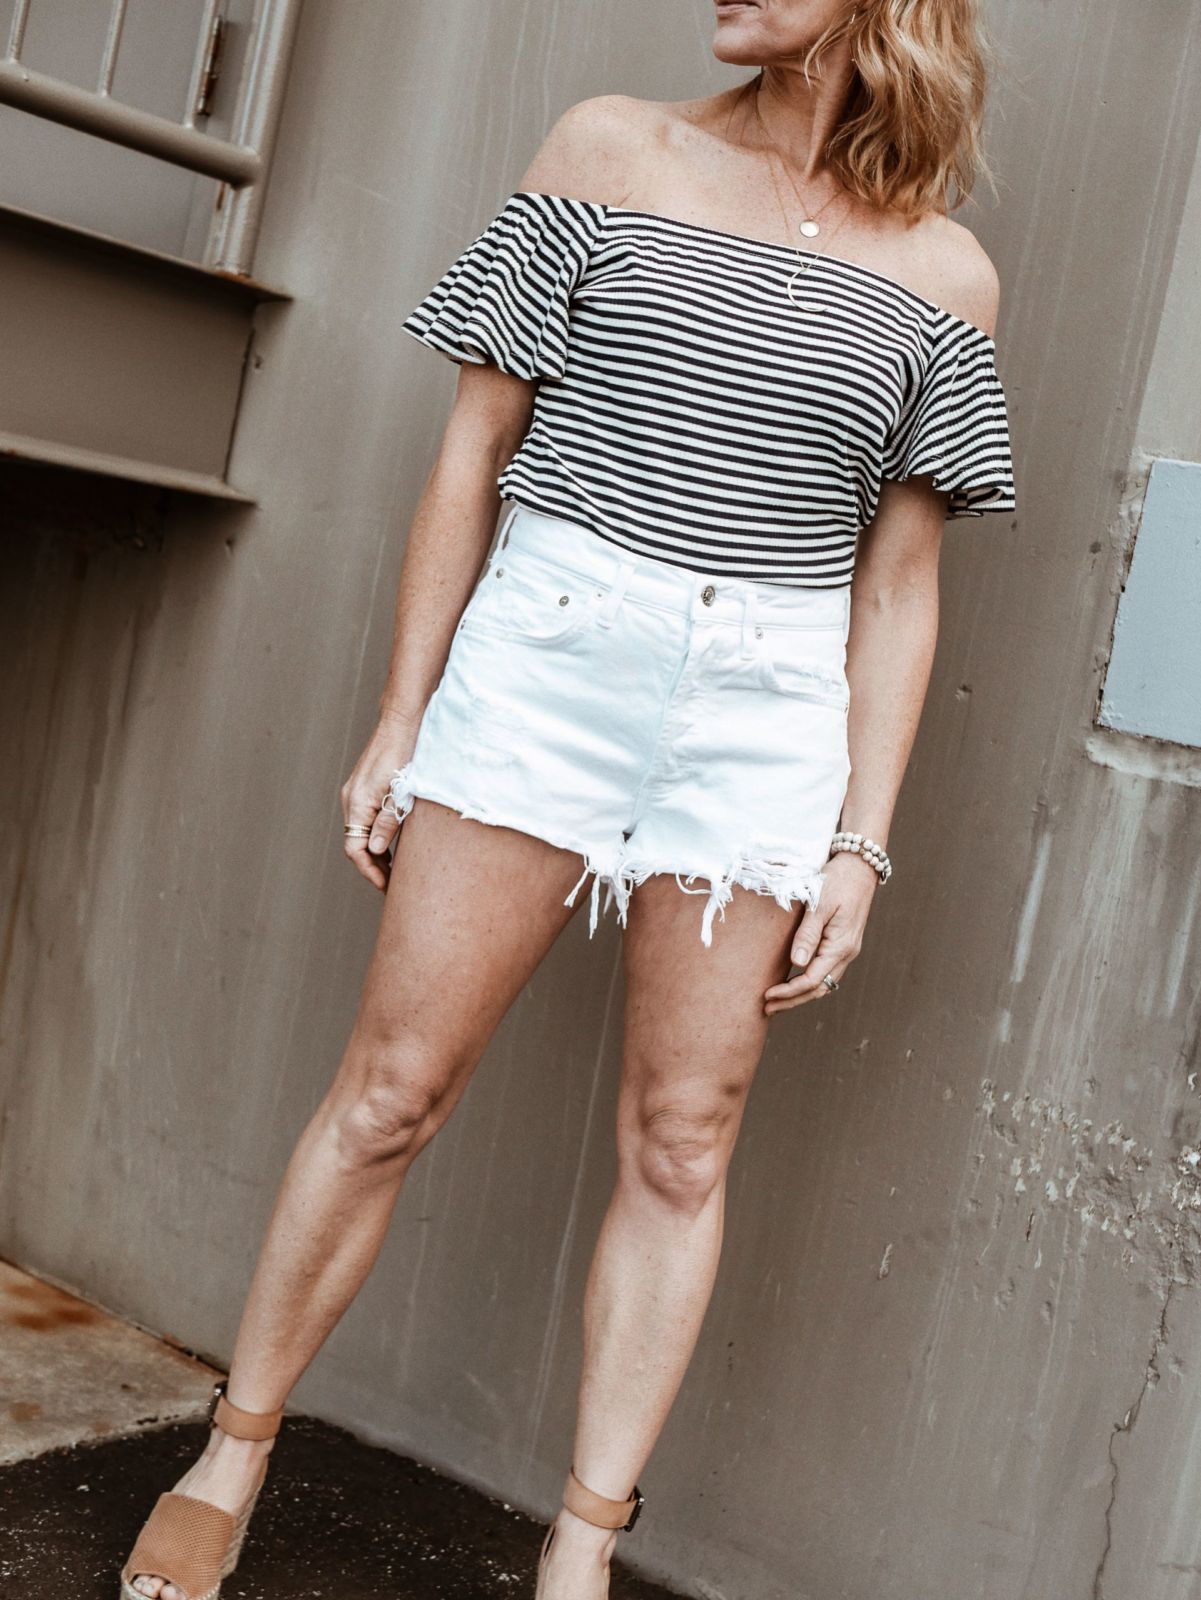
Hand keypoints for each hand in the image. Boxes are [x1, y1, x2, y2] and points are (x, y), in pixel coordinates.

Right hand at [340, 708, 420, 891]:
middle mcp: (351, 799)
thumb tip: (374, 850)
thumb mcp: (401, 792)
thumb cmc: (405, 753)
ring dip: (374, 852)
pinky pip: (364, 819)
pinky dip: (375, 835)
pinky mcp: (364, 787)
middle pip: (355, 843)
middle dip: (372, 866)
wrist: (403, 722)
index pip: (355, 849)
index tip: (386, 886)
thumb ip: (388, 821)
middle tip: (393, 883)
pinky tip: (392, 843)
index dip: (370, 870)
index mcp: (357, 803)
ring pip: (359, 831)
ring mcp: (356, 793)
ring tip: (395, 869)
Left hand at [763, 850, 878, 1014]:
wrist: (859, 866)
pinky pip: (827, 971)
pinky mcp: (844, 943)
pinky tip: (795, 982)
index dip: (789, 992)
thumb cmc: (837, 881)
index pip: (812, 980)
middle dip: (793, 1001)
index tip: (766, 995)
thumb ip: (807, 934)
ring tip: (778, 1001)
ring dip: (801, 994)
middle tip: (767, 1009)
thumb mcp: (819, 904)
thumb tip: (797, 963)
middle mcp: (847, 953)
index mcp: (841, 946)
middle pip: (819, 989)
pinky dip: (810, 982)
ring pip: (824, 983)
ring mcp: (848, 950)